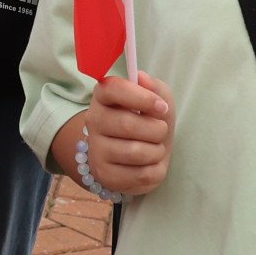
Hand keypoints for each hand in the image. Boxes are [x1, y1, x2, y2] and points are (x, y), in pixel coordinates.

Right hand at [60, 69, 172, 198]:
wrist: (138, 156)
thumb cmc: (148, 122)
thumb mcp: (156, 101)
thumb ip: (154, 88)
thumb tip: (142, 78)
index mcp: (103, 96)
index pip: (113, 89)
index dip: (142, 97)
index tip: (162, 107)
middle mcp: (93, 121)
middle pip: (127, 124)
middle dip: (156, 129)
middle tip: (160, 130)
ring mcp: (96, 150)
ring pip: (136, 152)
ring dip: (157, 151)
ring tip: (154, 148)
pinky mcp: (105, 176)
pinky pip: (141, 175)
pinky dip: (155, 170)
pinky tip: (149, 164)